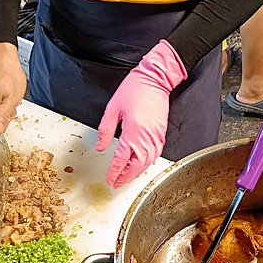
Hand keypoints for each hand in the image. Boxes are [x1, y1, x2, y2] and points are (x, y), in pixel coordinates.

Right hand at [0, 42, 25, 134]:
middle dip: (2, 117)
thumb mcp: (12, 98)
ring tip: (7, 95)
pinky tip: (3, 92)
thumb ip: (3, 116)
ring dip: (1, 108)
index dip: (0, 127)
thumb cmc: (8, 73)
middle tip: (10, 103)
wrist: (1, 55)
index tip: (7, 117)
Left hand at [96, 40, 186, 187]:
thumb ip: (106, 130)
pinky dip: (146, 164)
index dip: (114, 171)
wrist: (156, 78)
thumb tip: (101, 147)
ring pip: (147, 163)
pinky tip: (140, 166)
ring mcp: (156, 137)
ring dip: (136, 173)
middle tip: (116, 183)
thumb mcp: (113, 108)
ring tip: (125, 178)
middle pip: (136, 165)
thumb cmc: (135, 89)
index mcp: (133, 131)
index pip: (121, 158)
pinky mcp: (161, 135)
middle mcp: (146, 137)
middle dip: (125, 177)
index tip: (109, 179)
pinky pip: (154, 155)